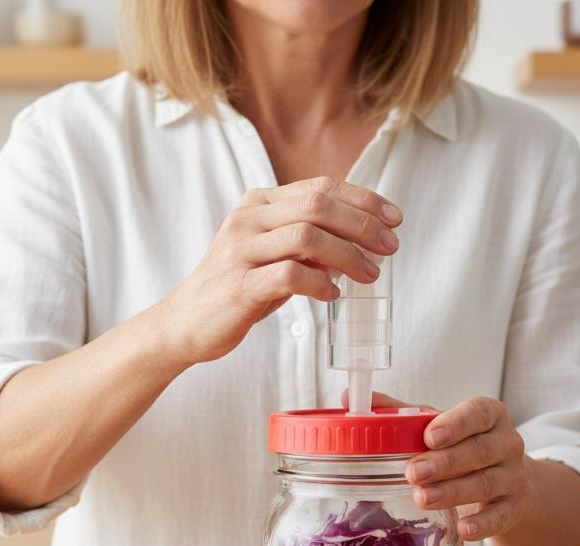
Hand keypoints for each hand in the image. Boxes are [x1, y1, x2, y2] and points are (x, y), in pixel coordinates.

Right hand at [157, 176, 401, 366]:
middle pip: (319, 205)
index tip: (394, 218)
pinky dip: (320, 284)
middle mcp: (249, 219)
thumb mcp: (272, 255)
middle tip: (391, 246)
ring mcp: (241, 251)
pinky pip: (290, 276)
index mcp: (259, 204)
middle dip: (363, 224)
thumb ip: (308, 244)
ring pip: (307, 237)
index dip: (364, 200)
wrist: (184, 323)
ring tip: (369, 275)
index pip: (321, 187)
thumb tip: (358, 242)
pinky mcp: (239, 286)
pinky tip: (333, 294)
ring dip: (348, 255)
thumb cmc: (236, 288)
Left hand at [360, 392, 529, 540]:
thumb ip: (397, 413)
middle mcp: (507, 442)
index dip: (456, 423)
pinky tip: (462, 530)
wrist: (505, 481)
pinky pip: (501, 517)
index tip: (429, 436)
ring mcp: (514, 476)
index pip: (478, 412)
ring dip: (454, 492)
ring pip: (487, 483)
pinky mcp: (515, 508)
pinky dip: (482, 525)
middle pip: (480, 450)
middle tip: (413, 473)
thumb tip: (348, 398)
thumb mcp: (435, 426)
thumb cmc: (460, 446)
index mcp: (488, 415)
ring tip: (423, 498)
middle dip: (446, 462)